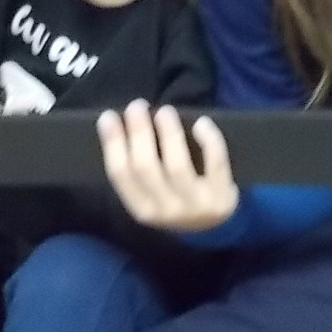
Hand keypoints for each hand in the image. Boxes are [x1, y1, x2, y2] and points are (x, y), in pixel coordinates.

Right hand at [97, 101, 238, 232]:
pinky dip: (209, 141)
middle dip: (139, 133)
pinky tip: (201, 123)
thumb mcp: (151, 194)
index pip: (120, 175)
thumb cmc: (173, 198)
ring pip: (177, 166)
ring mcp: (196, 205)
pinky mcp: (223, 197)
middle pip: (146, 168)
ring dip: (169, 134)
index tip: (108, 116)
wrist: (213, 225)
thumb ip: (137, 168)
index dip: (112, 143)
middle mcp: (166, 210)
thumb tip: (121, 123)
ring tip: (165, 111)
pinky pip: (216, 165)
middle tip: (136, 106)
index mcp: (141, 209)